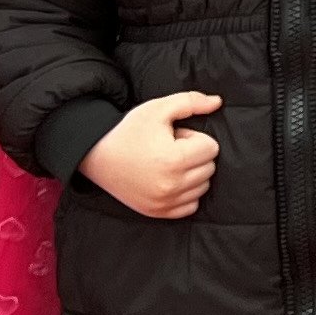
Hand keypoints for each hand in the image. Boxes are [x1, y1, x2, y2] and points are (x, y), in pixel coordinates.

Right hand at [82, 89, 223, 218]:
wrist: (97, 156)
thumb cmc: (130, 130)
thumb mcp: (159, 108)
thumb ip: (192, 102)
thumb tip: (218, 102)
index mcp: (174, 160)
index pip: (212, 148)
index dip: (194, 138)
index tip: (175, 137)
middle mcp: (171, 185)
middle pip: (209, 168)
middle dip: (195, 155)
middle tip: (170, 149)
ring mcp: (164, 202)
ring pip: (202, 186)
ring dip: (192, 173)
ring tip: (167, 163)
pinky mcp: (158, 212)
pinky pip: (191, 206)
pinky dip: (186, 193)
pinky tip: (169, 180)